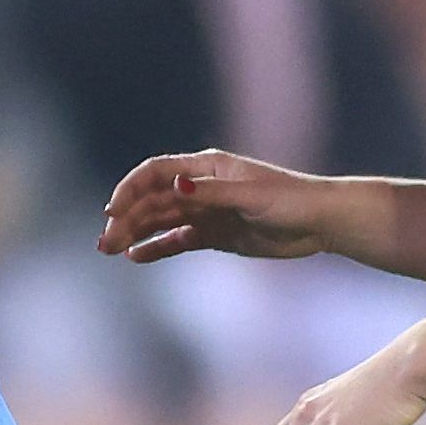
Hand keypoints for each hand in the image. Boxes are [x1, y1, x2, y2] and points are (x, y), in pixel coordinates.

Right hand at [98, 149, 329, 263]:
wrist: (320, 223)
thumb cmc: (290, 199)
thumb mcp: (250, 195)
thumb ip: (210, 192)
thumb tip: (175, 185)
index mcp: (206, 167)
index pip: (155, 173)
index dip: (130, 189)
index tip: (112, 212)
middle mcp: (201, 187)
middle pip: (152, 200)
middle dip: (126, 219)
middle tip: (105, 243)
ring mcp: (206, 212)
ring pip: (161, 221)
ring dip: (135, 234)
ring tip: (111, 251)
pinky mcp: (214, 235)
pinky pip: (177, 241)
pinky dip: (157, 248)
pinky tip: (137, 258)